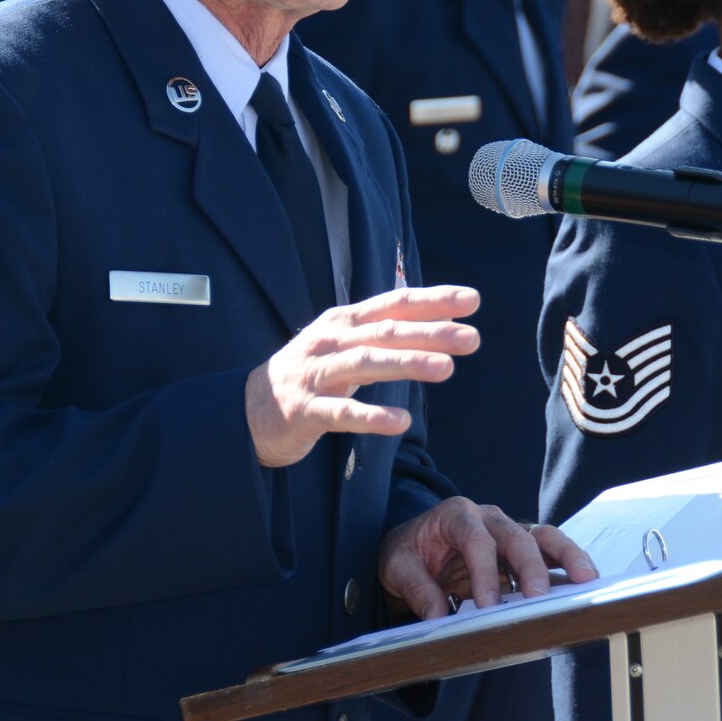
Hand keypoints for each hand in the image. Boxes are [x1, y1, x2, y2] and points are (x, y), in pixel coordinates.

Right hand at [245, 285, 478, 468]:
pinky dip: (372, 416)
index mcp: (344, 322)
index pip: (394, 304)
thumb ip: (383, 334)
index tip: (472, 299)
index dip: (433, 300)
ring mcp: (316, 375)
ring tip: (447, 369)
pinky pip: (342, 412)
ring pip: (366, 364)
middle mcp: (331, 341)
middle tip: (472, 338)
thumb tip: (439, 324)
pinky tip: (401, 421)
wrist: (249, 409)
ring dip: (407, 364)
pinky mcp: (305, 410)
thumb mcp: (344, 345)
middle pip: (385, 332)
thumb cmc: (310, 374)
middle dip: (430, 333)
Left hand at [379, 499, 597, 619]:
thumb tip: (439, 617)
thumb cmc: (408, 553)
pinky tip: (584, 586)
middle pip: (517, 536)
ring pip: (544, 538)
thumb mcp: (396, 566)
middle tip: (539, 599)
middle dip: (530, 567)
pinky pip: (551, 556)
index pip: (476, 540)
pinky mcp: (523, 552)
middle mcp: (488, 518)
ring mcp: (510, 533)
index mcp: (456, 515)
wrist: (413, 548)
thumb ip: (416, 588)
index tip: (488, 607)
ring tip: (586, 580)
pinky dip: (568, 569)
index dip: (484, 573)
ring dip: (567, 557)